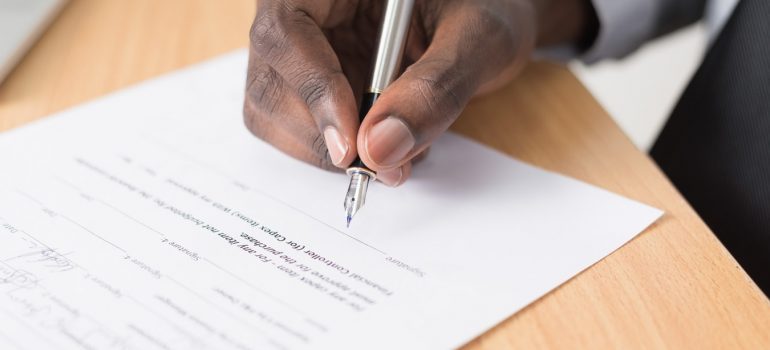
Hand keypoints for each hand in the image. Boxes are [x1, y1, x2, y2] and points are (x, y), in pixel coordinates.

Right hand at [243, 0, 592, 185]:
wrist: (488, 19)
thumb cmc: (486, 7)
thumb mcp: (480, 37)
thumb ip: (436, 88)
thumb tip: (380, 150)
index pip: (286, 31)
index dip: (313, 92)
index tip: (351, 147)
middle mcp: (305, 11)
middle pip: (269, 80)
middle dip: (320, 136)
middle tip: (382, 166)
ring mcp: (301, 51)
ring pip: (273, 113)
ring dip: (326, 151)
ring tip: (395, 152)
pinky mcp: (309, 85)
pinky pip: (298, 129)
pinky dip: (337, 153)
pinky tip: (383, 143)